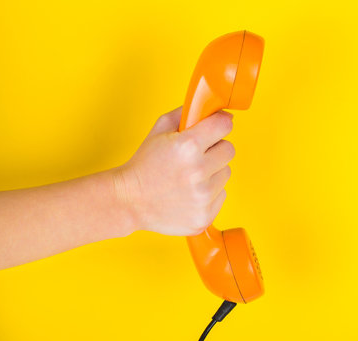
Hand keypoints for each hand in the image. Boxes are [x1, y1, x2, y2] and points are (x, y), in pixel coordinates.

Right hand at [114, 107, 234, 235]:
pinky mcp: (204, 216)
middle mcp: (199, 171)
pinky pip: (221, 195)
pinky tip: (189, 193)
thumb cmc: (144, 165)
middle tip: (195, 156)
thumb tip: (213, 107)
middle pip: (229, 150)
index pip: (225, 125)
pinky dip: (209, 194)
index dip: (218, 125)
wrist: (129, 200)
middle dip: (214, 150)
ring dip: (212, 173)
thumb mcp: (160, 129)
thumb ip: (186, 113)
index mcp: (188, 146)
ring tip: (189, 177)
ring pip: (225, 174)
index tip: (214, 129)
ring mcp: (203, 197)